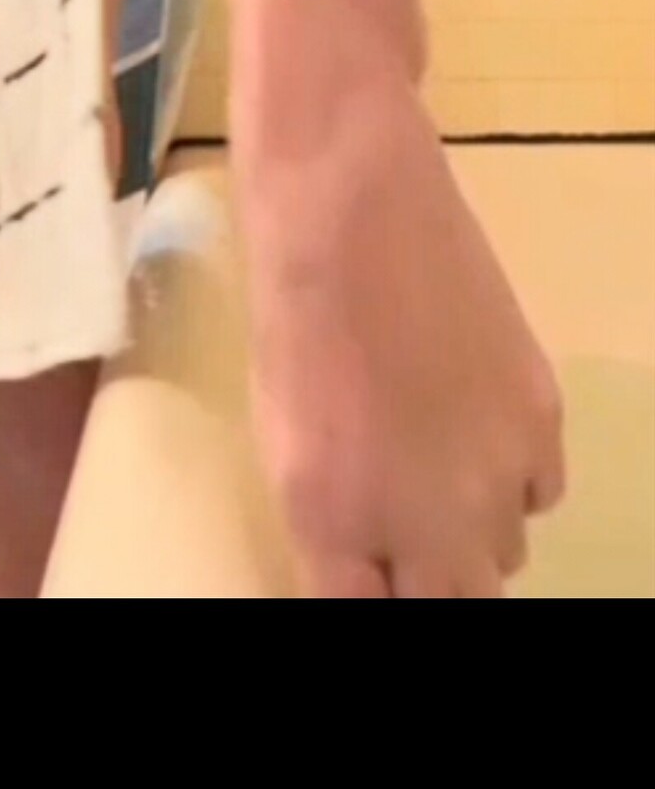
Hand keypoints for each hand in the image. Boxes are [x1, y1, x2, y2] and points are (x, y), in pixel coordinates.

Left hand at [247, 64, 565, 598]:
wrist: (350, 208)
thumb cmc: (290, 316)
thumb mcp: (283, 441)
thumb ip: (331, 528)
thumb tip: (365, 572)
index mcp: (337, 526)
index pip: (371, 616)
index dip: (374, 598)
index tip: (372, 574)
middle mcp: (430, 520)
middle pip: (457, 604)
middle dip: (429, 586)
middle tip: (403, 544)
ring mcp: (498, 472)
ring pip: (502, 555)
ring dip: (469, 537)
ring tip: (431, 471)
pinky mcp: (542, 417)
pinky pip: (540, 493)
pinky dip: (513, 482)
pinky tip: (472, 430)